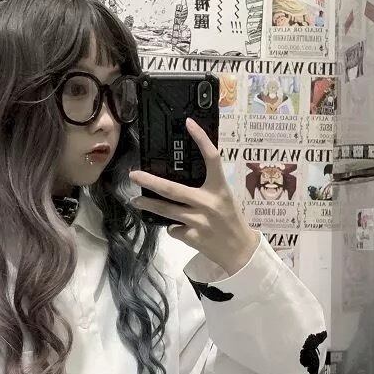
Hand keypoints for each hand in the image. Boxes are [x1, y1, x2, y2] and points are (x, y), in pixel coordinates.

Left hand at [129, 118, 259, 275]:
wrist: (240, 250)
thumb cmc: (231, 220)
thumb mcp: (224, 198)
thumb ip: (205, 189)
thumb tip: (177, 179)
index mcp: (220, 189)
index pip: (212, 159)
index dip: (201, 139)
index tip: (189, 123)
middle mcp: (209, 203)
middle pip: (173, 189)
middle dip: (150, 182)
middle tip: (134, 175)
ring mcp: (199, 221)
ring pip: (166, 211)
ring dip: (148, 205)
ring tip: (136, 201)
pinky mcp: (192, 237)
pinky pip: (173, 229)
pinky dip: (174, 228)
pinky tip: (184, 229)